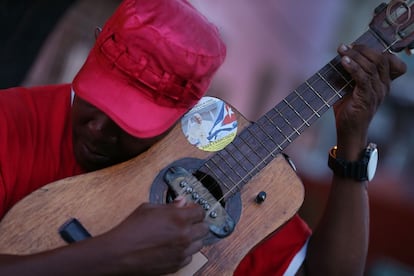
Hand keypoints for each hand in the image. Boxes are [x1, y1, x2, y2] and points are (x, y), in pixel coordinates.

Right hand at [98, 201, 207, 274]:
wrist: (120, 253)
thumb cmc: (131, 230)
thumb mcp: (148, 209)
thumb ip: (169, 205)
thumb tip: (181, 202)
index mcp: (179, 217)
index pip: (201, 212)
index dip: (196, 210)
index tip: (192, 210)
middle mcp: (184, 235)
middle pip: (204, 228)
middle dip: (197, 224)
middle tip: (188, 222)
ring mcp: (182, 251)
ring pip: (199, 244)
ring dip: (193, 238)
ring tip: (180, 236)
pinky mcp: (177, 264)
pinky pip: (189, 257)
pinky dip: (184, 252)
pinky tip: (174, 247)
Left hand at [333, 44, 405, 158]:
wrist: (349, 131)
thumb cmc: (348, 110)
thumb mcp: (350, 88)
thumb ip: (351, 74)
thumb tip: (342, 57)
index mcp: (383, 83)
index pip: (387, 59)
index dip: (372, 49)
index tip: (355, 46)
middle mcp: (383, 86)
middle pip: (379, 59)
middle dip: (361, 49)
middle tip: (345, 46)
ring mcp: (377, 92)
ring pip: (371, 66)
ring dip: (355, 55)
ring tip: (342, 50)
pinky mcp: (367, 98)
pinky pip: (363, 78)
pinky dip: (353, 67)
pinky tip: (343, 61)